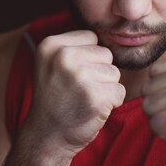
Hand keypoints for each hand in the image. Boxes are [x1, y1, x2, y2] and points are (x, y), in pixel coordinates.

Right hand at [26, 31, 125, 154]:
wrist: (46, 136)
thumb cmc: (55, 98)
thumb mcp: (51, 64)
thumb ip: (72, 46)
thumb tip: (107, 29)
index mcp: (51, 44)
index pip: (91, 37)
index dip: (87, 58)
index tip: (70, 75)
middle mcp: (63, 57)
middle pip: (105, 54)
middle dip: (98, 73)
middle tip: (77, 90)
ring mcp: (80, 76)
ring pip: (114, 73)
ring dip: (105, 88)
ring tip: (83, 99)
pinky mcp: (95, 97)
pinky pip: (119, 91)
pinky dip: (111, 103)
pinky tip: (91, 109)